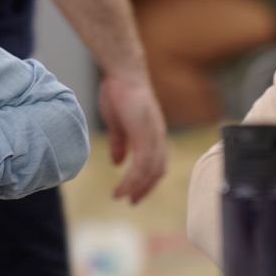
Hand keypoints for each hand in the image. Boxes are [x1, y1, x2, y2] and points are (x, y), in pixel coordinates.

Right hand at [98, 71, 167, 202]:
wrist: (122, 74)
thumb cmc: (119, 94)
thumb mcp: (118, 124)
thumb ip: (120, 143)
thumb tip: (118, 162)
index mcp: (153, 135)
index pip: (156, 164)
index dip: (147, 181)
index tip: (134, 193)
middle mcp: (158, 137)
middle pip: (157, 171)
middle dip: (145, 188)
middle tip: (131, 201)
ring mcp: (153, 136)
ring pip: (150, 171)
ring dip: (136, 187)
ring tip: (121, 196)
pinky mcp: (145, 134)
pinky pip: (142, 164)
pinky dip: (133, 179)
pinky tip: (122, 186)